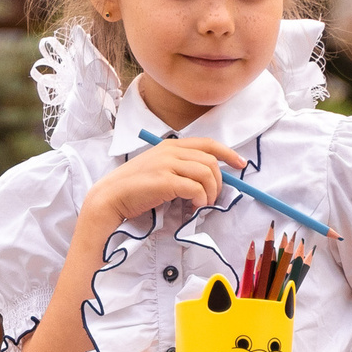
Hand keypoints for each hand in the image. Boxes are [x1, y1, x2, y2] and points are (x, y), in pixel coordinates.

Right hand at [81, 135, 242, 228]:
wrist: (110, 197)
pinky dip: (200, 200)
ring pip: (207, 174)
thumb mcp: (158, 168)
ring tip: (202, 205)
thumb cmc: (134, 187)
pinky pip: (196, 189)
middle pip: (211, 161)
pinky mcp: (165, 181)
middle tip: (213, 198)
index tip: (241, 164)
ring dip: (210, 193)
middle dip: (219, 182)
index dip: (228, 153)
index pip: (208, 143)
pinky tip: (192, 207)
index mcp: (170, 145)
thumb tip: (207, 177)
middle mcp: (170, 151)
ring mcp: (167, 164)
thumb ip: (179, 167)